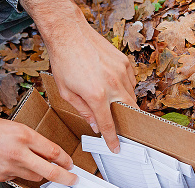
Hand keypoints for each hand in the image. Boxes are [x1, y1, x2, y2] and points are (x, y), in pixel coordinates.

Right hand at [0, 113, 77, 184]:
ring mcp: (9, 167)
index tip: (70, 163)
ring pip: (35, 176)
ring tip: (39, 168)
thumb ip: (27, 138)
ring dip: (41, 174)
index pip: (53, 151)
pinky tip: (12, 165)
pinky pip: (17, 178)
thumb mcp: (9, 125)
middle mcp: (19, 153)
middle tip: (73, 180)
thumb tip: (42, 150)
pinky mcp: (0, 177)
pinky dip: (20, 173)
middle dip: (66, 178)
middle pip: (50, 171)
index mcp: (23, 135)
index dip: (65, 160)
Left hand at [21, 0, 138, 152]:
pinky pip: (130, 81)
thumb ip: (83, 111)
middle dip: (126, 121)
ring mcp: (121, 72)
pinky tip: (113, 85)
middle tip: (121, 125)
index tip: (116, 147)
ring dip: (124, 102)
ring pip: (131, 96)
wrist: (68, 33)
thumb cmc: (63, 61)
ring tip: (112, 100)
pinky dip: (125, 87)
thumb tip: (95, 124)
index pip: (108, 124)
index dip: (112, 139)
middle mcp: (113, 84)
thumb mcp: (67, 92)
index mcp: (96, 95)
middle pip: (128, 111)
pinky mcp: (124, 62)